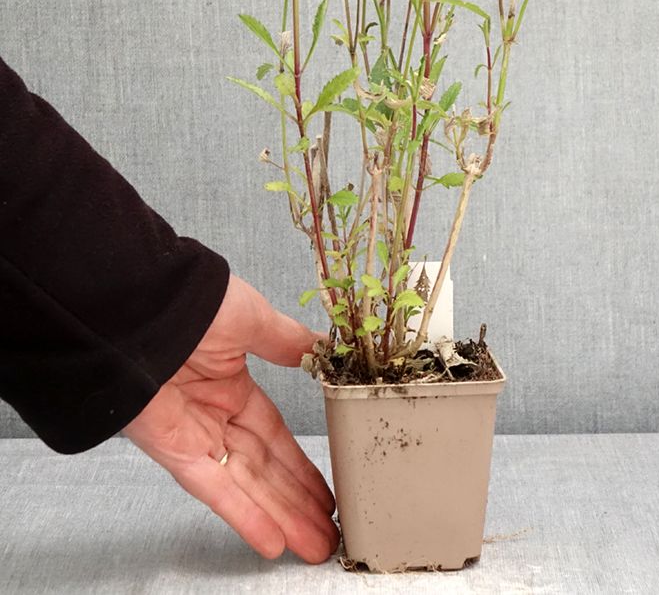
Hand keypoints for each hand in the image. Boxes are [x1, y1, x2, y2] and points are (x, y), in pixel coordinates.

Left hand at [123, 273, 337, 562]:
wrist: (140, 305)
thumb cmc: (193, 303)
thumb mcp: (253, 319)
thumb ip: (288, 342)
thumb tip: (325, 348)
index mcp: (231, 384)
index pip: (274, 436)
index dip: (300, 464)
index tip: (325, 487)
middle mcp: (213, 415)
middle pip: (265, 469)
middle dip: (297, 502)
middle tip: (327, 532)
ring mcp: (194, 435)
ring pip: (246, 486)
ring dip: (280, 517)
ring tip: (314, 545)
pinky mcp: (173, 449)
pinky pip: (214, 488)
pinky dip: (243, 515)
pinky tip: (271, 540)